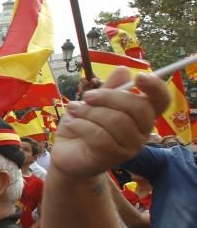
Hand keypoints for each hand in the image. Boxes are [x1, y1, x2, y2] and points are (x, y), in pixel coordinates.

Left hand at [50, 67, 169, 178]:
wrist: (67, 154)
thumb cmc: (83, 126)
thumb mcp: (93, 103)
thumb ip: (109, 88)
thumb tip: (124, 69)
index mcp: (141, 115)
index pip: (161, 101)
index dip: (155, 87)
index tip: (139, 77)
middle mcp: (142, 132)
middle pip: (138, 108)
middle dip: (108, 97)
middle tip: (86, 96)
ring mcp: (130, 147)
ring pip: (116, 121)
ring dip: (89, 111)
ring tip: (72, 110)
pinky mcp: (113, 158)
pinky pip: (99, 136)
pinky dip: (80, 125)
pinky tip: (71, 123)